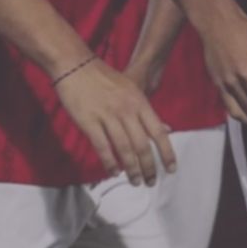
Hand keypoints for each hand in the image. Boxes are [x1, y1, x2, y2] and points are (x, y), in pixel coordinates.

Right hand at [52, 58, 176, 185]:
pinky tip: (114, 172)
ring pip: (124, 149)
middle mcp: (126, 110)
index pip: (158, 132)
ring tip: (135, 181)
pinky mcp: (89, 122)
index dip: (166, 153)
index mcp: (139, 102)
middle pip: (142, 145)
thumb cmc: (104, 78)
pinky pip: (103, 147)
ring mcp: (107, 116)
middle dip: (148, 167)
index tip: (171, 169)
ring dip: (131, 169)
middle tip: (150, 182)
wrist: (75, 65)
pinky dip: (110, 162)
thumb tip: (166, 129)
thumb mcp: (131, 89)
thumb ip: (147, 112)